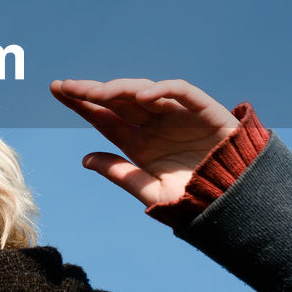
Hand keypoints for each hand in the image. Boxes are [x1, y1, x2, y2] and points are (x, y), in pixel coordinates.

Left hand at [49, 78, 238, 207]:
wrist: (235, 205)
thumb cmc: (194, 200)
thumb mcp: (152, 191)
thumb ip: (122, 174)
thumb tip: (85, 159)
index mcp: (138, 142)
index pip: (103, 117)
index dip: (81, 102)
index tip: (57, 89)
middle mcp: (154, 124)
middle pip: (117, 100)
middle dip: (92, 91)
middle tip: (67, 87)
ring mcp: (177, 114)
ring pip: (143, 91)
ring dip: (120, 90)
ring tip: (98, 94)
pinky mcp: (204, 110)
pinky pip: (182, 92)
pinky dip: (164, 90)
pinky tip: (142, 97)